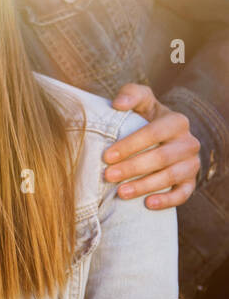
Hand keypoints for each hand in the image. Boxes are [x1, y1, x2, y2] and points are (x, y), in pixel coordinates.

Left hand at [105, 83, 200, 208]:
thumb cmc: (143, 116)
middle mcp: (188, 142)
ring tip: (120, 193)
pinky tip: (147, 204)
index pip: (153, 133)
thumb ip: (130, 94)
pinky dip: (167, 200)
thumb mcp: (139, 100)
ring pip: (172, 176)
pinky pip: (184, 194)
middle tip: (108, 176)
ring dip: (145, 185)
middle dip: (133, 168)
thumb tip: (118, 104)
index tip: (106, 156)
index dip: (130, 145)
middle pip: (162, 157)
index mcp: (176, 121)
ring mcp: (191, 163)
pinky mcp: (190, 181)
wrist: (158, 137)